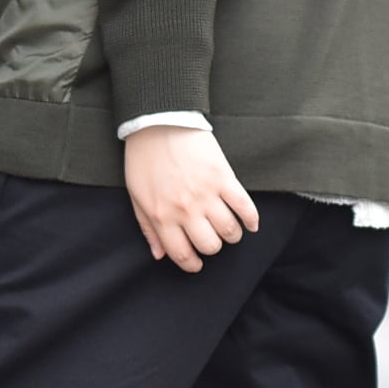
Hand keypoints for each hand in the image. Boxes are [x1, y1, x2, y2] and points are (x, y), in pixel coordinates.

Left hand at [124, 125, 258, 271]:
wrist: (158, 123)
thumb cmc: (144, 159)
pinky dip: (251, 219)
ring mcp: (207, 194)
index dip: (192, 264)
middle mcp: (186, 210)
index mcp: (162, 216)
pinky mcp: (224, 177)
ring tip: (228, 229)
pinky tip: (250, 224)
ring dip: (232, 235)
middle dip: (213, 247)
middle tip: (211, 239)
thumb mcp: (136, 196)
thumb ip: (148, 228)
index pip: (183, 254)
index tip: (198, 263)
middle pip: (211, 245)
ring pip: (230, 230)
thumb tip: (159, 255)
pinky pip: (245, 206)